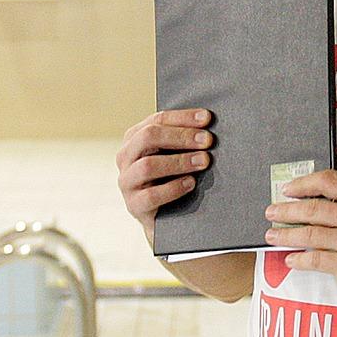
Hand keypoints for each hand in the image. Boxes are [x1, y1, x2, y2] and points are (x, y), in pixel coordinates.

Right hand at [117, 108, 213, 238]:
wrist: (167, 218)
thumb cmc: (175, 176)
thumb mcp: (176, 153)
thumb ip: (184, 138)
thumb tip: (209, 122)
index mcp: (135, 138)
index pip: (157, 120)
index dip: (182, 117)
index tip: (207, 118)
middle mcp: (126, 157)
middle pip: (148, 137)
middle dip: (181, 136)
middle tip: (208, 141)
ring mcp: (127, 182)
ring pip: (148, 166)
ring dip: (179, 161)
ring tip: (204, 162)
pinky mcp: (134, 205)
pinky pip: (151, 196)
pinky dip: (173, 188)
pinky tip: (191, 183)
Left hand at [264, 168, 336, 301]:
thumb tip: (323, 205)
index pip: (327, 181)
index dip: (303, 184)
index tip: (288, 189)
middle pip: (311, 209)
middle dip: (285, 211)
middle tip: (271, 212)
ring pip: (309, 236)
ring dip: (286, 236)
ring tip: (272, 236)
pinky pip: (316, 261)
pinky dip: (299, 260)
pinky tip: (291, 260)